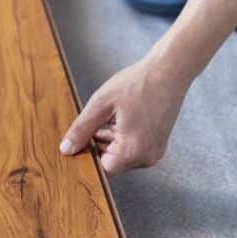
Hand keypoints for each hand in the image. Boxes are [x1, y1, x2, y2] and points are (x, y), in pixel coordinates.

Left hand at [59, 55, 191, 174]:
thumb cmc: (138, 83)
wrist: (170, 71)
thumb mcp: (102, 104)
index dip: (90, 151)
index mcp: (133, 151)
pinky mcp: (159, 144)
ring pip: (123, 155)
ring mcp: (156, 152)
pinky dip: (126, 136)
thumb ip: (81, 129)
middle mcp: (147, 157)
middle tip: (103, 117)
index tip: (87, 133)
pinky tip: (127, 116)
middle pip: (113, 161)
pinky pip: (135, 148)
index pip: (102, 167)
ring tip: (117, 114)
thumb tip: (66, 149)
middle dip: (102, 142)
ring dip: (113, 138)